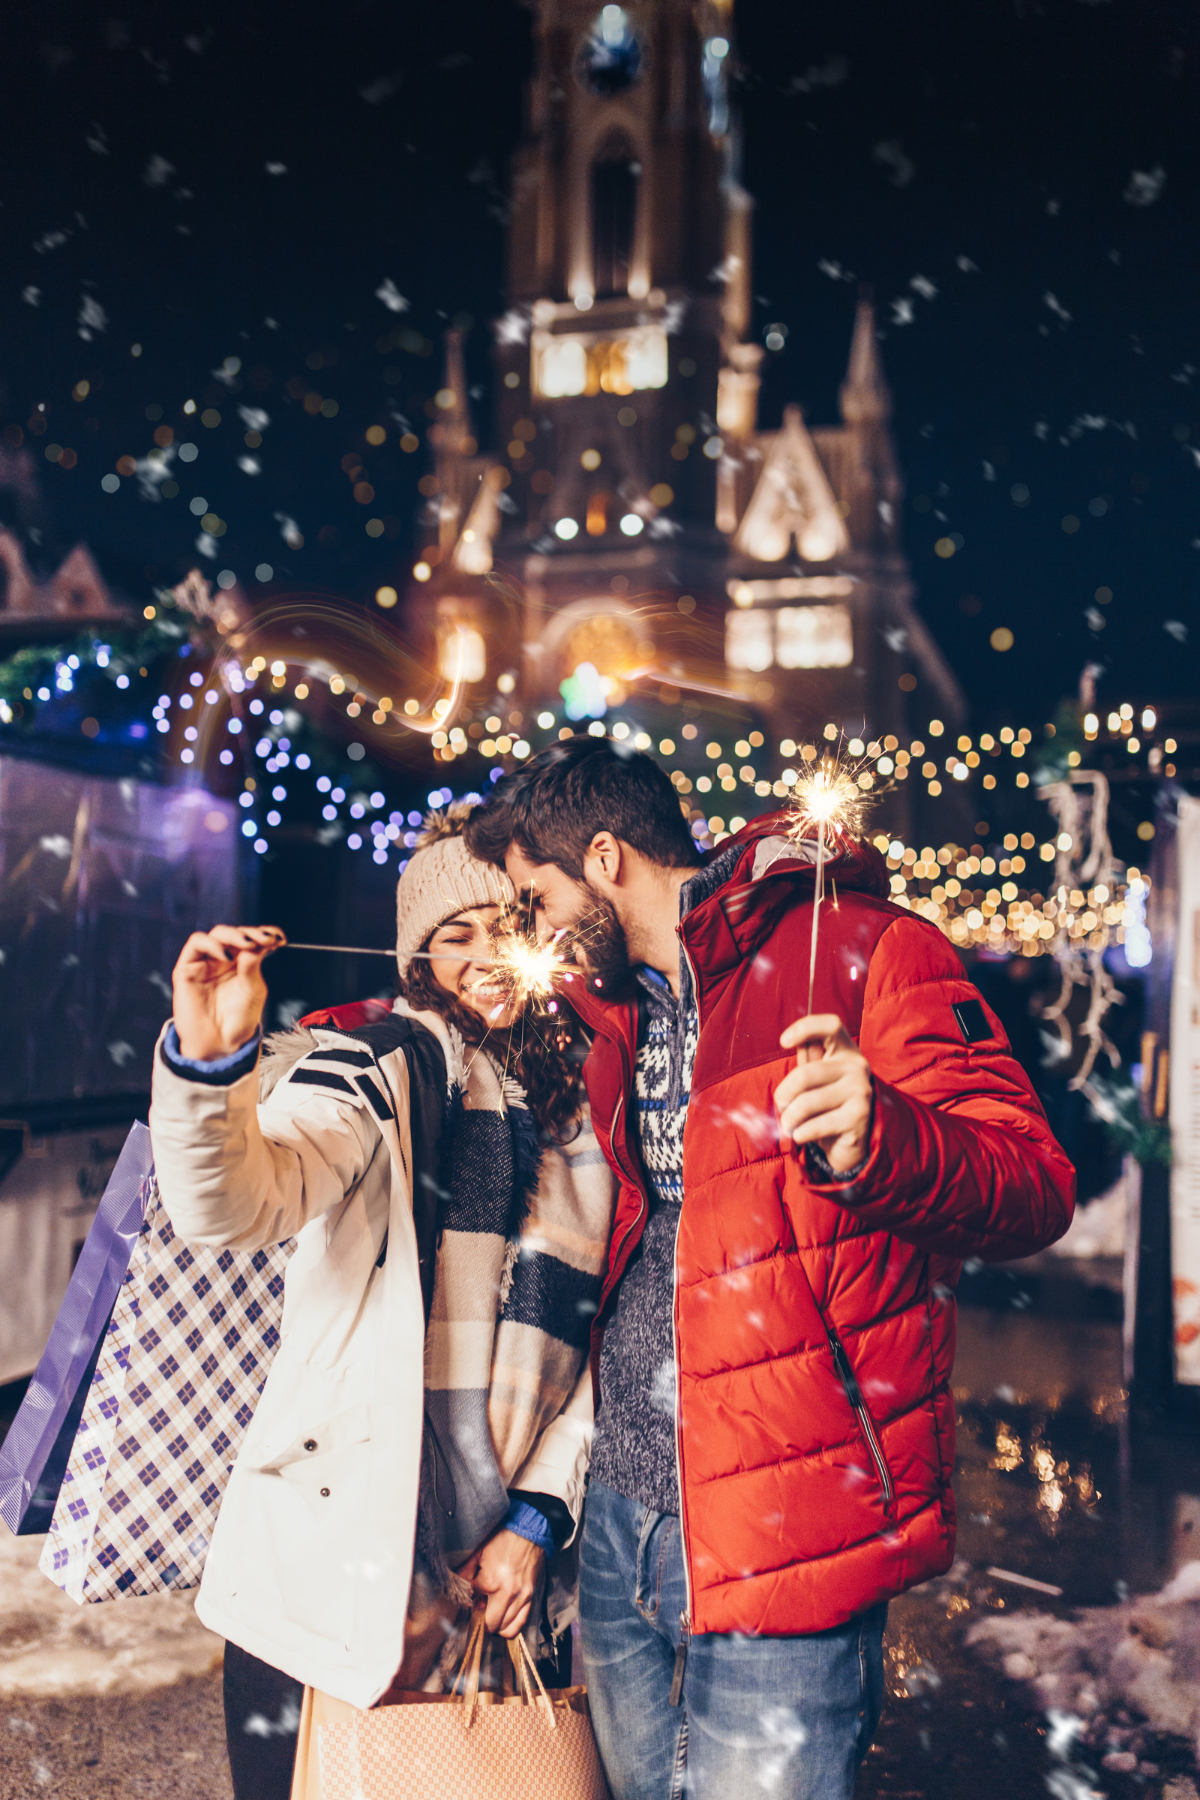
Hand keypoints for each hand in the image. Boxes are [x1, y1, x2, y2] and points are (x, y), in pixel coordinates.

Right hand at [171, 925, 284, 1060]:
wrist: (221, 1043)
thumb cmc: (239, 1018)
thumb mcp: (253, 990)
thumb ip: (252, 966)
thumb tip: (254, 944)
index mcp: (242, 961)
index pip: (252, 938)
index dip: (265, 933)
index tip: (279, 937)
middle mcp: (224, 958)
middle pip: (235, 933)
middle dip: (251, 933)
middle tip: (266, 940)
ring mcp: (205, 962)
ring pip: (217, 934)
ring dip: (234, 935)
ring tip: (248, 945)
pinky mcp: (187, 968)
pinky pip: (196, 944)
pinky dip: (212, 944)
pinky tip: (226, 955)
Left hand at [466, 1529, 545, 1637]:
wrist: (529, 1530)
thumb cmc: (502, 1538)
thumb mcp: (479, 1552)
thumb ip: (465, 1572)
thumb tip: (457, 1587)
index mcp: (492, 1581)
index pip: (474, 1604)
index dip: (470, 1602)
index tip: (471, 1595)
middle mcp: (508, 1594)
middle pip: (491, 1624)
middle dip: (482, 1620)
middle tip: (479, 1607)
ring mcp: (522, 1597)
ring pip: (506, 1628)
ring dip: (496, 1624)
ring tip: (492, 1611)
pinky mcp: (531, 1597)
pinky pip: (521, 1622)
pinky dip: (511, 1626)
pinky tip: (504, 1617)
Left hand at [775, 1014, 873, 1172]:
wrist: (854, 1141)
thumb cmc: (829, 1104)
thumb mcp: (818, 1080)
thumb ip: (807, 1062)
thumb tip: (789, 1040)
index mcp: (846, 1051)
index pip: (830, 1026)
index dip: (805, 1028)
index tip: (783, 1042)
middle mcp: (857, 1067)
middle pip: (804, 1075)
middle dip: (783, 1096)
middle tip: (782, 1107)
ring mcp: (860, 1091)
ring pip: (806, 1102)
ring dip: (789, 1118)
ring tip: (789, 1124)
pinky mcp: (858, 1117)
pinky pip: (815, 1125)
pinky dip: (800, 1133)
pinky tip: (801, 1135)